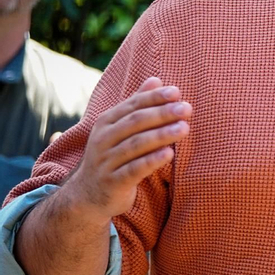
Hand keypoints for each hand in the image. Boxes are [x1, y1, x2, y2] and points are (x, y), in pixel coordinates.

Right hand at [61, 77, 190, 219]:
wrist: (87, 195)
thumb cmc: (112, 156)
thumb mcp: (119, 129)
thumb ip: (137, 105)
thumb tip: (156, 79)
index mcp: (106, 123)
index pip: (132, 106)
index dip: (154, 98)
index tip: (176, 92)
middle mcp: (103, 140)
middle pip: (135, 123)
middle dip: (162, 113)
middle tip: (186, 108)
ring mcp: (106, 162)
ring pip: (136, 145)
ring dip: (161, 135)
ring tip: (184, 128)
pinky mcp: (113, 182)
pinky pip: (134, 169)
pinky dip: (152, 161)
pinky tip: (169, 154)